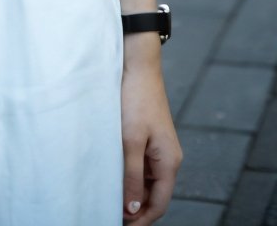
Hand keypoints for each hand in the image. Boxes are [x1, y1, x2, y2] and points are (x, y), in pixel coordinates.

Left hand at [121, 51, 181, 222]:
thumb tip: (132, 209)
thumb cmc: (135, 100)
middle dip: (134, 209)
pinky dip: (128, 176)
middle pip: (153, 196)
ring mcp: (158, 149)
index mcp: (169, 162)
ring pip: (145, 182)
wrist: (137, 66)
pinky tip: (111, 177)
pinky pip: (140, 166)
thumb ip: (132, 176)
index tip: (119, 225)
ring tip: (107, 199)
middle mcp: (167, 159)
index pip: (159, 205)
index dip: (141, 220)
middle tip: (108, 213)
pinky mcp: (148, 139)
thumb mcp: (130, 141)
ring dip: (130, 192)